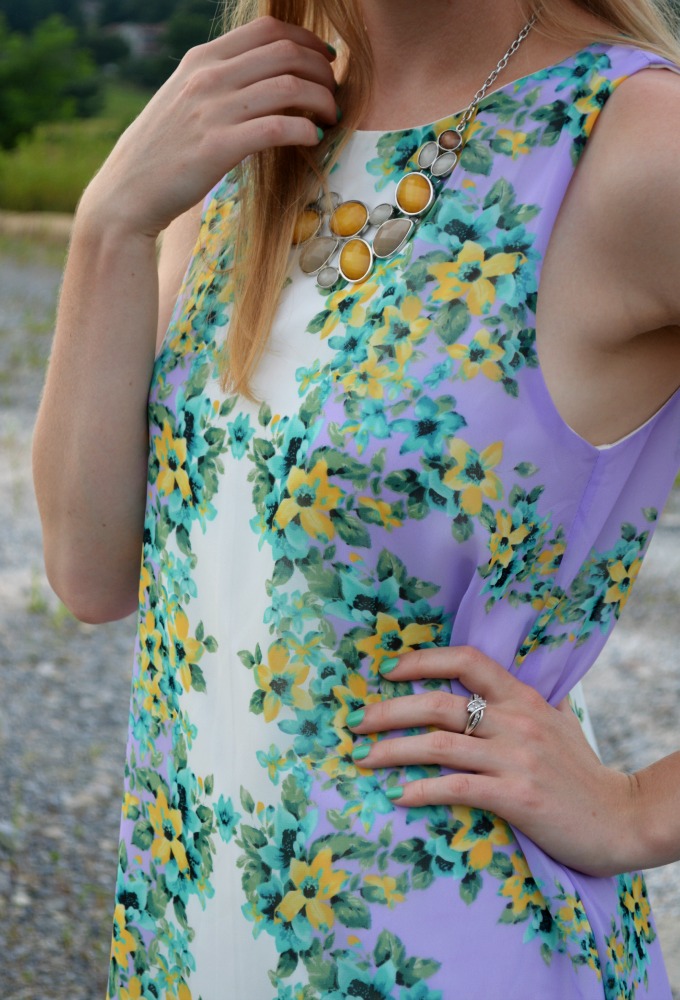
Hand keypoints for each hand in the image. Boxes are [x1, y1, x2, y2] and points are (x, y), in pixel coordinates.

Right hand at [80, 16, 337, 238]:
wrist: (127, 193)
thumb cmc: (162, 154)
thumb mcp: (185, 101)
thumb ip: (219, 83)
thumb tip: (262, 79)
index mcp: (201, 59)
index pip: (267, 30)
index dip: (306, 40)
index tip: (325, 60)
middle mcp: (207, 77)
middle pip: (286, 53)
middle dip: (322, 71)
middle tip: (334, 93)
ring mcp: (212, 110)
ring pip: (289, 86)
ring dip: (321, 100)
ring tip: (329, 117)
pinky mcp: (218, 147)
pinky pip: (278, 127)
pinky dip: (305, 131)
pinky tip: (312, 140)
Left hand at [348, 646, 640, 877]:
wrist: (620, 818)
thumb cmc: (580, 772)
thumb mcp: (554, 721)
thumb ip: (518, 703)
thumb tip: (481, 691)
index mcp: (522, 697)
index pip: (467, 660)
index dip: (422, 660)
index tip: (387, 670)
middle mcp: (516, 720)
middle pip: (438, 703)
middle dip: (387, 710)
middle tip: (354, 722)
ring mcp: (516, 759)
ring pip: (439, 745)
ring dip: (392, 750)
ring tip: (362, 758)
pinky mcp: (516, 798)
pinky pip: (456, 788)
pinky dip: (421, 790)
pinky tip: (399, 795)